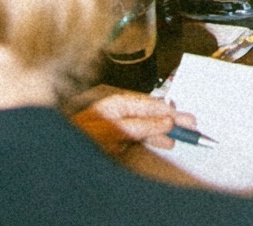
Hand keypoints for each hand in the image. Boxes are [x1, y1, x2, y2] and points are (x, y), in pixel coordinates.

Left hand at [71, 92, 196, 155]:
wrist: (61, 149)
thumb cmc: (82, 132)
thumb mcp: (116, 128)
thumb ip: (141, 125)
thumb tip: (165, 122)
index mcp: (120, 102)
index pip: (152, 107)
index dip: (172, 113)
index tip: (187, 119)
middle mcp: (120, 110)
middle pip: (151, 114)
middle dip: (172, 120)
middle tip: (191, 124)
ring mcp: (117, 123)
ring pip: (147, 125)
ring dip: (164, 131)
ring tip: (179, 136)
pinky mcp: (114, 137)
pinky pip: (139, 135)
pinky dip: (152, 137)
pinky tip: (161, 141)